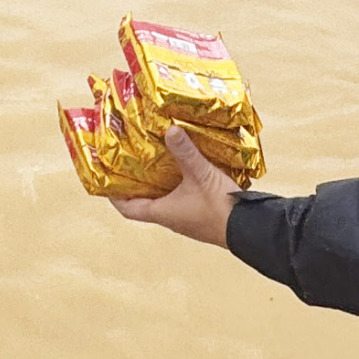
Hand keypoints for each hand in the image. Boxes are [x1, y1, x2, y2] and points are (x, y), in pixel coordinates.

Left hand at [110, 126, 241, 247]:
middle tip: (131, 160)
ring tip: (155, 157)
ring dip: (159, 181)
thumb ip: (185, 152)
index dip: (115, 196)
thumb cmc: (220, 208)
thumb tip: (169, 129)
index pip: (128, 209)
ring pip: (165, 198)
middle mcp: (172, 218)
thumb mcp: (201, 175)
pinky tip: (185, 166)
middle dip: (138, 182)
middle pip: (145, 201)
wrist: (251, 229)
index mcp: (163, 213)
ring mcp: (188, 217)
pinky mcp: (202, 213)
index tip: (107, 179)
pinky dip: (178, 182)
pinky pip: (183, 197)